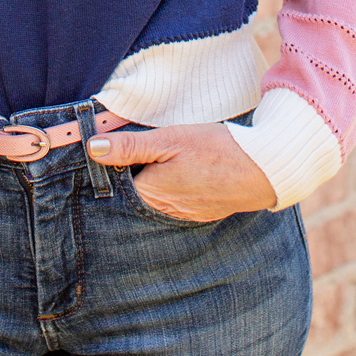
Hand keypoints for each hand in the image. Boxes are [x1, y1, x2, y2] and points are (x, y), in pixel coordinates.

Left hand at [88, 122, 276, 222]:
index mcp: (150, 195)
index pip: (113, 185)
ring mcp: (180, 217)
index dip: (106, 166)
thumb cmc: (215, 151)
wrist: (262, 169)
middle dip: (124, 174)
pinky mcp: (196, 214)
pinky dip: (165, 188)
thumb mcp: (169, 139)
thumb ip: (130, 145)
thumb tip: (93, 147)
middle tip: (125, 147)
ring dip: (145, 181)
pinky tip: (172, 171)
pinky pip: (169, 203)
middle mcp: (161, 213)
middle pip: (130, 194)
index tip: (102, 146)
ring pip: (150, 199)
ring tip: (151, 158)